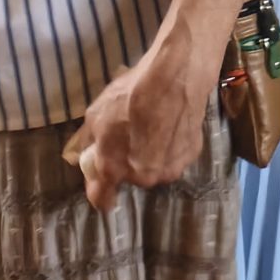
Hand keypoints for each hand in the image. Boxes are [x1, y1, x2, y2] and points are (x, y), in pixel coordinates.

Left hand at [65, 25, 222, 211]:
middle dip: (128, 163)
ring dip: (151, 155)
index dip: (100, 193)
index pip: (102, 200)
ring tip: (152, 125)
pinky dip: (171, 146)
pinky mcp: (190, 157)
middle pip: (132, 178)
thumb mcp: (96, 114)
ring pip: (155, 168)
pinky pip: (174, 157)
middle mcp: (143, 177)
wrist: (173, 79)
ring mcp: (169, 169)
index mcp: (114, 168)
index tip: (102, 186)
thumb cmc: (129, 95)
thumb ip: (90, 141)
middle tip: (129, 136)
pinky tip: (170, 123)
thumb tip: (88, 154)